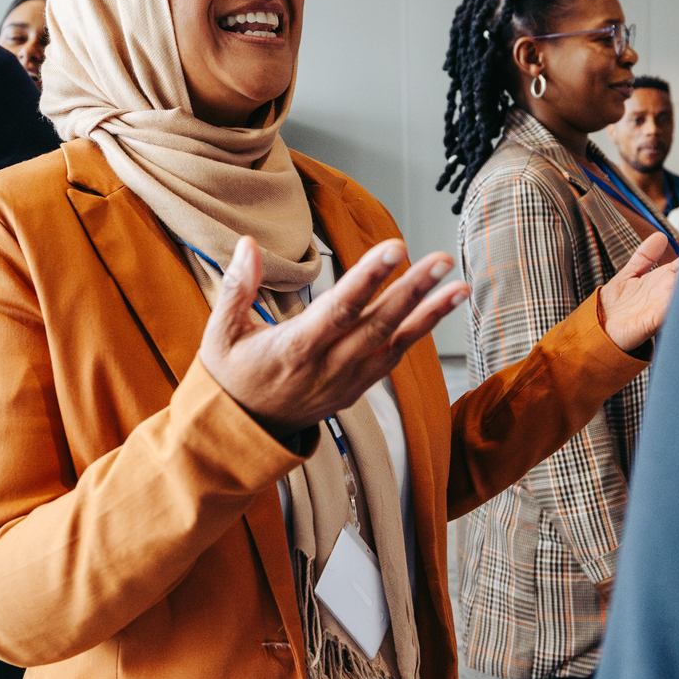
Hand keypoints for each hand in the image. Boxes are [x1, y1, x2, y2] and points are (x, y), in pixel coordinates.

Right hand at [197, 236, 467, 439]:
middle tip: (441, 261)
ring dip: (429, 314)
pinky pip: (392, 359)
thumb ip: (236, 288)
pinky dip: (417, 334)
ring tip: (459, 285)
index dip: (369, 279)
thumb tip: (247, 244)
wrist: (242, 435)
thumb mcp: (220, 334)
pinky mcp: (355, 390)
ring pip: (394, 344)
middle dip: (412, 291)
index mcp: (294, 349)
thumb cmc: (231, 377)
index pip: (339, 309)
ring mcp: (345, 382)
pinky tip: (439, 309)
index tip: (395, 249)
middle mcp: (326, 367)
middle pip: (377, 325)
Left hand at [600, 232, 678, 353]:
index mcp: (664, 280)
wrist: (599, 328)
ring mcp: (661, 308)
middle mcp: (666, 293)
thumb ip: (645, 256)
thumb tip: (660, 236)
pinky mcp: (650, 323)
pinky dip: (675, 305)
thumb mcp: (630, 274)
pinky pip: (666, 313)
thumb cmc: (616, 305)